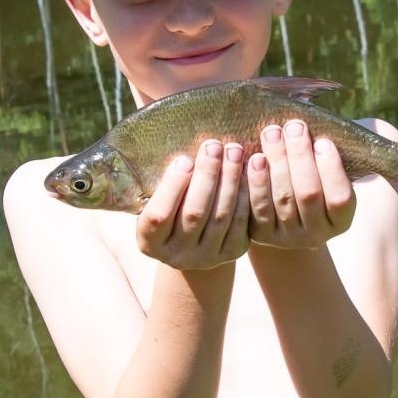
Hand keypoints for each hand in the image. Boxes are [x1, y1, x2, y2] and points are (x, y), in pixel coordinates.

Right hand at [137, 140, 249, 269]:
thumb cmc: (171, 207)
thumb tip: (177, 140)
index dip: (171, 188)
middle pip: (194, 214)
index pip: (158, 217)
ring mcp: (206, 257)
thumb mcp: (157, 199)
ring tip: (233, 151)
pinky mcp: (232, 252)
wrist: (195, 241)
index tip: (184, 159)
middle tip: (214, 146)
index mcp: (150, 242)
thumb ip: (163, 180)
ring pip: (221, 216)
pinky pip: (241, 222)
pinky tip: (247, 170)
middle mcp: (177, 255)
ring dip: (229, 180)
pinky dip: (244, 194)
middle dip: (206, 176)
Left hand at [247, 120, 355, 248]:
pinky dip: (254, 180)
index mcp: (340, 220)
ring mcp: (287, 237)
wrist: (284, 208)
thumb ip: (337, 148)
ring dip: (276, 161)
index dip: (332, 169)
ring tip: (271, 133)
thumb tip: (340, 112)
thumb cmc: (313, 174)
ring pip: (282, 198)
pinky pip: (256, 207)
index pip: (341, 198)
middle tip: (294, 126)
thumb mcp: (330, 167)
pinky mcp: (261, 234)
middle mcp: (316, 234)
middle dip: (301, 156)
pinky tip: (253, 157)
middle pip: (309, 194)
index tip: (323, 140)